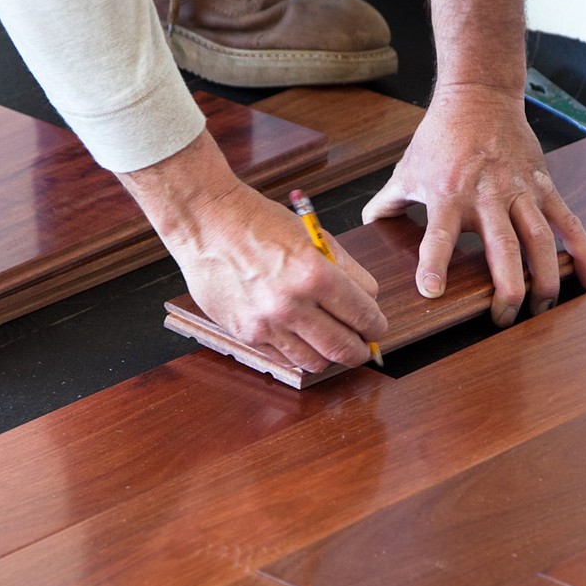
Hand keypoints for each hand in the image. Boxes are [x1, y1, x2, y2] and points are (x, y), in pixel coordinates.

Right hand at [123, 130, 386, 372]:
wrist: (208, 223)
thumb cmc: (260, 223)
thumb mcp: (314, 237)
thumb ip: (346, 271)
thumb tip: (368, 302)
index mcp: (314, 274)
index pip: (364, 315)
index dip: (376, 326)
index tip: (377, 328)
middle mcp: (291, 304)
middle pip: (344, 348)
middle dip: (361, 350)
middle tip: (363, 345)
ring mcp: (267, 323)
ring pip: (316, 361)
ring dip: (330, 355)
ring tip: (331, 342)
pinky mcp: (246, 333)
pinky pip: (285, 356)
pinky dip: (299, 351)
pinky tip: (300, 336)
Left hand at [364, 81, 585, 325]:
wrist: (479, 96)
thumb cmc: (440, 137)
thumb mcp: (406, 169)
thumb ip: (386, 203)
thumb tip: (365, 228)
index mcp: (448, 194)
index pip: (439, 234)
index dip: (434, 263)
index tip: (433, 292)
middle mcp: (487, 195)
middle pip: (502, 248)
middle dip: (507, 288)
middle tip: (504, 319)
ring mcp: (520, 191)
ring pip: (541, 240)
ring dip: (546, 278)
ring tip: (544, 307)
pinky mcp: (544, 186)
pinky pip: (567, 222)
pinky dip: (582, 251)